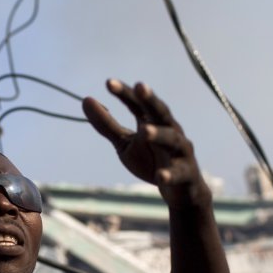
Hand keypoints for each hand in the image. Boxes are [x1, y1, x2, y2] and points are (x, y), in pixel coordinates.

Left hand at [82, 79, 207, 207]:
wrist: (179, 189)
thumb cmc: (150, 161)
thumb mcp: (125, 143)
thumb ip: (107, 125)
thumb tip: (85, 100)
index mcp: (153, 122)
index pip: (138, 104)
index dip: (125, 93)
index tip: (108, 83)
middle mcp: (170, 131)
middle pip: (161, 112)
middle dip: (150, 100)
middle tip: (140, 86)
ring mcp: (181, 152)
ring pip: (172, 140)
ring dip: (159, 134)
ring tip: (144, 131)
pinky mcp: (186, 174)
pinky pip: (178, 173)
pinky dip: (169, 174)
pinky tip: (160, 176)